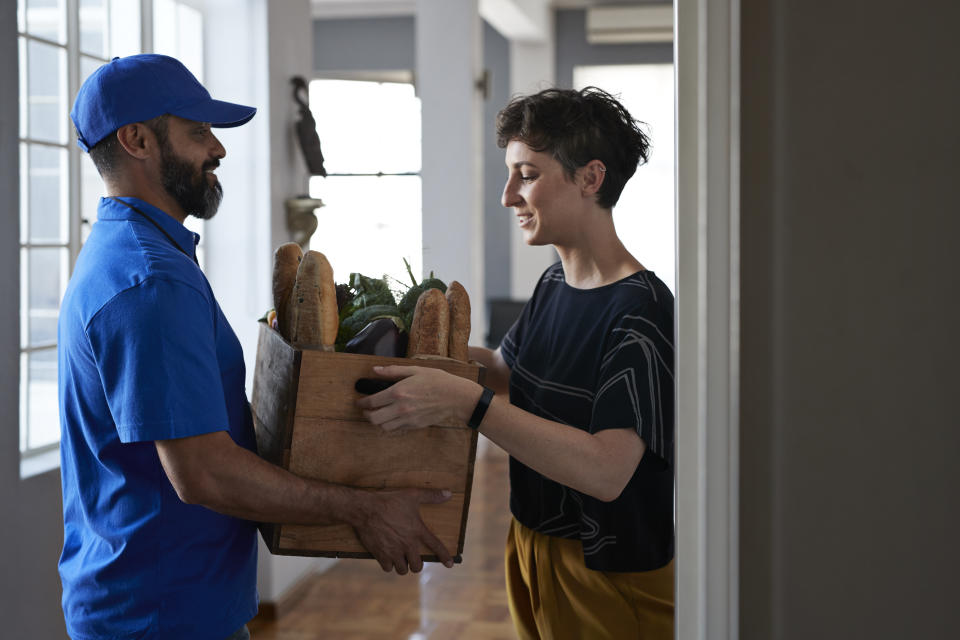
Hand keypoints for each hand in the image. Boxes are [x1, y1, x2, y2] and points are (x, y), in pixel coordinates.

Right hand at [353, 487, 454, 573]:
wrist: (366, 509)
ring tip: (401, 559)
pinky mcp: (381, 555)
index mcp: (417, 531)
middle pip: (417, 566)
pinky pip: (388, 568)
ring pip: (403, 570)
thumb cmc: (389, 501)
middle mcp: (407, 544)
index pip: (436, 546)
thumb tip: (448, 493)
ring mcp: (394, 551)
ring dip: (403, 566)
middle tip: (413, 559)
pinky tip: (388, 558)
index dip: (444, 556)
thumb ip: (431, 496)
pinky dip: (389, 565)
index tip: (450, 564)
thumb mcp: (412, 495)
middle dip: (416, 564)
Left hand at [356, 365, 481, 430]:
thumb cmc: (437, 380)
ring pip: (383, 427)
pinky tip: (391, 418)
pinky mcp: (414, 425)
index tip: (359, 402)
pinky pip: (396, 429)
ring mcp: (407, 419)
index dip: (362, 403)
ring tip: (377, 414)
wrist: (455, 397)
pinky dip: (390, 426)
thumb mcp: (415, 370)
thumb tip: (375, 370)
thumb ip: (393, 371)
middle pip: (374, 418)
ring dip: (377, 421)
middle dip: (366, 414)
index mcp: (398, 392)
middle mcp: (400, 408)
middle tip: (365, 410)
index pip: (372, 401)